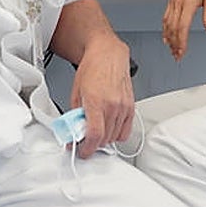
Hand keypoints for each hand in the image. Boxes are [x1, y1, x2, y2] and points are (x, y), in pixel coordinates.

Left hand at [69, 36, 133, 158]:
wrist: (108, 55)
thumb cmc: (91, 69)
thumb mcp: (75, 92)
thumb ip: (75, 114)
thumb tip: (74, 130)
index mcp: (96, 101)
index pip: (94, 135)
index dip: (86, 149)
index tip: (81, 151)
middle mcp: (112, 105)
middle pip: (104, 139)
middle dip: (92, 144)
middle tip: (84, 140)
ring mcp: (123, 107)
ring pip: (114, 137)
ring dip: (104, 139)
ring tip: (96, 131)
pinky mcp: (131, 107)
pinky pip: (125, 131)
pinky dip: (116, 135)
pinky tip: (109, 129)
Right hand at [161, 0, 205, 60]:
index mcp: (189, 2)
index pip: (183, 27)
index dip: (181, 41)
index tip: (182, 52)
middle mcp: (178, 3)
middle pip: (173, 28)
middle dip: (175, 44)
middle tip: (177, 56)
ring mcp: (173, 1)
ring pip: (167, 24)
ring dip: (169, 38)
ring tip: (172, 50)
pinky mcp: (171, 0)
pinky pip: (165, 17)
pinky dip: (165, 29)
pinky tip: (166, 36)